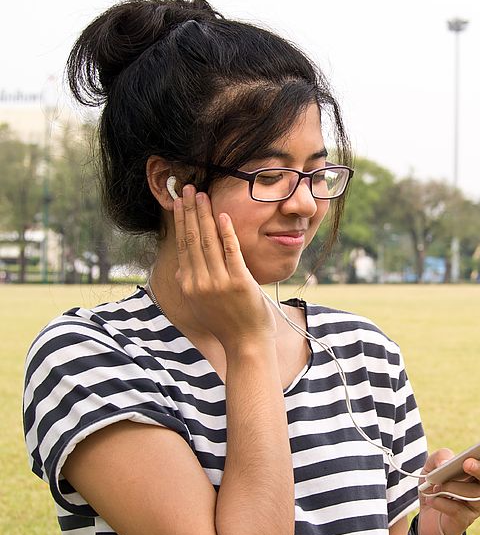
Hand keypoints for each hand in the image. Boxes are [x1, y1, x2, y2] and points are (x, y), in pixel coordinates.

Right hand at [173, 184, 275, 348]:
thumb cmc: (226, 324)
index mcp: (188, 285)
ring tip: (203, 196)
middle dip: (190, 211)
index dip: (181, 222)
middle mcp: (199, 282)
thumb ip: (189, 286)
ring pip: (208, 242)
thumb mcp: (200, 306)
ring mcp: (219, 282)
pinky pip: (231, 252)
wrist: (245, 344)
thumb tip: (179, 272)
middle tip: (189, 189)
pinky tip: (223, 217)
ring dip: (205, 216)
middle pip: (192, 239)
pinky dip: (226, 233)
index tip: (179, 203)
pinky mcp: (239, 282)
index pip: (183, 246)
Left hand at [416, 449, 479, 534]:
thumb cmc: (435, 484)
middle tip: (467, 463)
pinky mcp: (466, 519)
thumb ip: (439, 457)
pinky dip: (443, 502)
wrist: (425, 513)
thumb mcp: (432, 465)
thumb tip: (446, 463)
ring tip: (437, 486)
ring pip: (475, 494)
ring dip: (454, 487)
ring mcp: (477, 504)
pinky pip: (459, 509)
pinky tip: (432, 499)